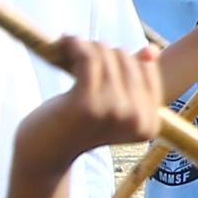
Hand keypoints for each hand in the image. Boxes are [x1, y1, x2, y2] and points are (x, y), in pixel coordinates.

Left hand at [19, 37, 165, 167]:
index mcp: (149, 124)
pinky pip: (88, 58)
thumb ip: (134, 79)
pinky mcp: (87, 103)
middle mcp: (136, 119)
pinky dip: (75, 45)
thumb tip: (153, 48)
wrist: (44, 155)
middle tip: (80, 60)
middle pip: (126, 59)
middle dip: (102, 52)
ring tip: (70, 53)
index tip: (101, 62)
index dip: (122, 60)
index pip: (146, 70)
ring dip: (86, 47)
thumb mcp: (112, 105)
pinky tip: (65, 43)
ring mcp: (113, 111)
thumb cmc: (77, 127)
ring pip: (106, 55)